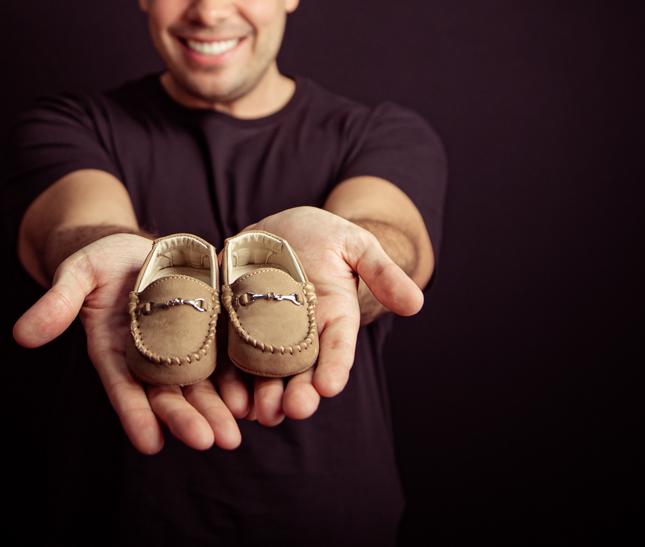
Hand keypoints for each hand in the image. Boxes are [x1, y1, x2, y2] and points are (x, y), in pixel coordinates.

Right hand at [12, 233, 241, 453]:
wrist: (134, 246)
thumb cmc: (100, 260)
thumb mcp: (76, 274)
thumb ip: (56, 304)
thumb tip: (21, 336)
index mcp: (113, 349)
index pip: (123, 387)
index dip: (135, 414)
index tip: (150, 444)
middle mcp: (148, 357)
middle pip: (168, 394)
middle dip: (189, 418)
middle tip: (212, 441)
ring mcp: (180, 347)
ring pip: (200, 385)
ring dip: (217, 410)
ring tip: (236, 435)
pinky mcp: (208, 330)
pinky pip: (225, 358)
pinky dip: (238, 380)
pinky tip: (256, 400)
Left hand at [214, 207, 422, 425]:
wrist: (280, 230)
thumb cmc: (324, 235)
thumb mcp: (356, 245)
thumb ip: (382, 272)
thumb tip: (416, 303)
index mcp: (335, 317)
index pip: (338, 348)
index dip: (334, 368)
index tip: (330, 386)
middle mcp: (304, 334)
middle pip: (303, 370)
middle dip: (299, 392)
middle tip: (293, 410)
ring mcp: (269, 334)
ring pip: (268, 371)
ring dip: (264, 394)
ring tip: (261, 413)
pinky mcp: (237, 326)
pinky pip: (233, 354)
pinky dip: (231, 377)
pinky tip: (228, 397)